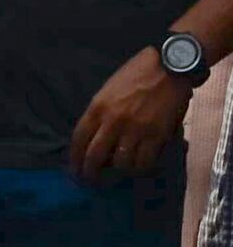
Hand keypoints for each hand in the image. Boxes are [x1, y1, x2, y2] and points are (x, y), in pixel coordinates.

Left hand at [74, 46, 192, 178]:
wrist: (171, 66)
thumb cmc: (138, 74)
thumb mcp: (108, 90)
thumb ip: (99, 113)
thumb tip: (93, 137)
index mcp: (97, 108)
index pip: (78, 141)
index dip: (74, 160)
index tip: (75, 170)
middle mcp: (113, 122)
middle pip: (94, 157)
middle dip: (90, 173)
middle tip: (91, 181)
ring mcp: (135, 129)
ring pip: (120, 163)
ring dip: (118, 171)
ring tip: (119, 172)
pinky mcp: (157, 135)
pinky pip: (144, 161)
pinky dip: (140, 168)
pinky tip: (139, 167)